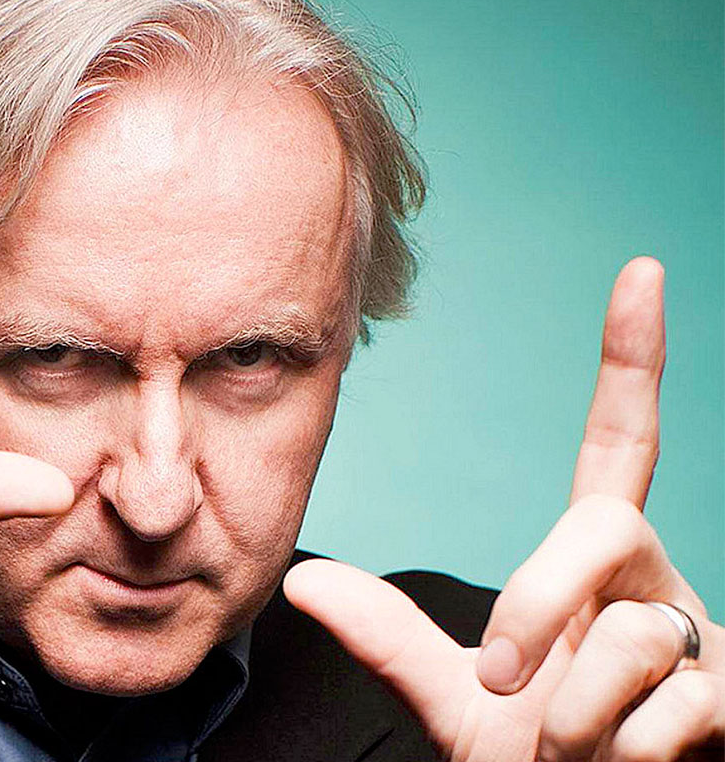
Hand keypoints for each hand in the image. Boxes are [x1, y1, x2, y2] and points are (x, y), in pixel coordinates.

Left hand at [284, 258, 722, 760]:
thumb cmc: (529, 758)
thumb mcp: (453, 698)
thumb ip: (389, 637)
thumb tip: (300, 581)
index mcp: (592, 568)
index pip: (617, 447)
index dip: (631, 363)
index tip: (640, 272)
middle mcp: (655, 585)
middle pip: (608, 524)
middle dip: (538, 599)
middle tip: (494, 674)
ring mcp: (704, 642)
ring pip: (635, 634)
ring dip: (575, 713)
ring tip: (568, 752)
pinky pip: (677, 706)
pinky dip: (621, 752)